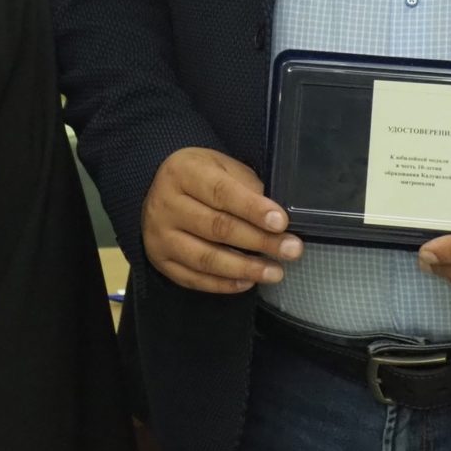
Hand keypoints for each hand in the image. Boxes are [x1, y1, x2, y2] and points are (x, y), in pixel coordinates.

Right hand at [140, 147, 303, 292]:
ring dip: (245, 268)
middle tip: (292, 249)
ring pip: (206, 258)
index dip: (253, 209)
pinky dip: (223, 284)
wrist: (158, 190)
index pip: (221, 192)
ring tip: (275, 272)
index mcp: (183, 172)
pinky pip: (193, 279)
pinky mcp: (160, 261)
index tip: (281, 222)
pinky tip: (248, 282)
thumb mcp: (221, 166)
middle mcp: (165, 204)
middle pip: (217, 227)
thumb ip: (247, 186)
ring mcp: (159, 236)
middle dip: (259, 241)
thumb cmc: (200, 177)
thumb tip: (277, 216)